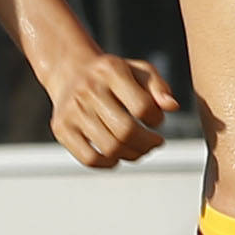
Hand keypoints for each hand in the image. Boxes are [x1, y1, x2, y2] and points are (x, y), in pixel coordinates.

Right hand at [46, 50, 179, 168]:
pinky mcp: (61, 129)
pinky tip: (117, 157)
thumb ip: (158, 87)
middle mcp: (88, 89)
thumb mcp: (138, 71)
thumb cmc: (113, 75)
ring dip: (132, 155)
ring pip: (110, 148)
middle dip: (147, 143)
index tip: (157, 121)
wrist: (70, 71)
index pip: (142, 107)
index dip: (157, 120)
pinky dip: (109, 164)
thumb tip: (172, 107)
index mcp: (110, 70)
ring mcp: (72, 110)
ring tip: (140, 150)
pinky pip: (90, 159)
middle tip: (154, 143)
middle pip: (126, 131)